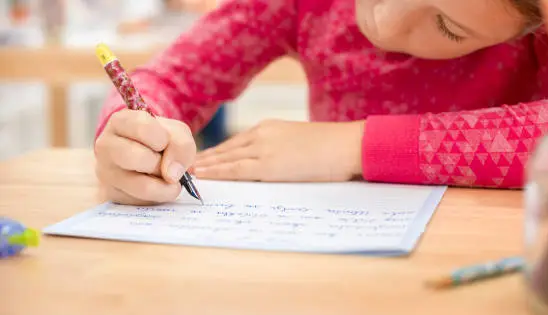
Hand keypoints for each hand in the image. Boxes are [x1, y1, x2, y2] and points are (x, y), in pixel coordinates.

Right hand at [94, 109, 196, 204]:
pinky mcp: (112, 194)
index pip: (141, 126)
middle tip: (164, 163)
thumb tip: (172, 174)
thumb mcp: (176, 133)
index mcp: (120, 122)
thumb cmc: (160, 140)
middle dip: (160, 163)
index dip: (162, 138)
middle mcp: (106, 146)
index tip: (164, 143)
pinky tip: (156, 186)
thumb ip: (181, 145)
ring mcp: (106, 172)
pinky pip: (141, 201)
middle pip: (136, 157)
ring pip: (140, 185)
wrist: (149, 158)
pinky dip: (158, 196)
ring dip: (163, 184)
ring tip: (165, 178)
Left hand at [193, 119, 364, 181]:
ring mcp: (263, 148)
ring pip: (226, 158)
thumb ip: (281, 149)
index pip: (236, 142)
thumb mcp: (300, 141)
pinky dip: (217, 172)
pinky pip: (236, 170)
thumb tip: (273, 163)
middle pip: (226, 149)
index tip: (203, 160)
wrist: (346, 144)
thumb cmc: (331, 146)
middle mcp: (261, 134)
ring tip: (187, 173)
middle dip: (205, 159)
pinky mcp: (268, 164)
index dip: (217, 153)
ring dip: (205, 166)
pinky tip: (203, 176)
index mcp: (269, 127)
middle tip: (184, 166)